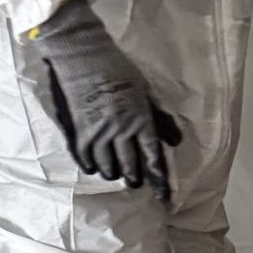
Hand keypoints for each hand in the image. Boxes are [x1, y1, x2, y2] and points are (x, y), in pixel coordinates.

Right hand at [34, 0, 180, 204]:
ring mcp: (97, 133)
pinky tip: (94, 167)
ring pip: (107, 166)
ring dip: (114, 172)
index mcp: (140, 121)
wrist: (81, 54)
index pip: (153, 158)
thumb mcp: (146, 90)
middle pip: (130, 166)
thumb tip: (175, 141)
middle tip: (136, 181)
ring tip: (116, 173)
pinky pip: (84, 157)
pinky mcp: (78, 130)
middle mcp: (120, 131)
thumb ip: (159, 118)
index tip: (165, 198)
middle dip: (135, 177)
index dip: (160, 180)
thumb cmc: (117, 68)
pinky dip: (91, 165)